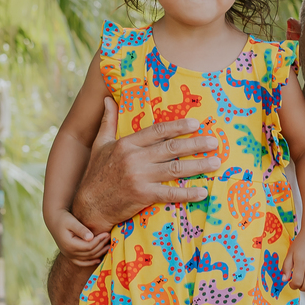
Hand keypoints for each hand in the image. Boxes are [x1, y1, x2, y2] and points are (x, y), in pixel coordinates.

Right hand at [49, 209, 110, 263]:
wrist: (54, 221)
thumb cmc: (64, 219)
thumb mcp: (71, 221)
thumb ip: (80, 229)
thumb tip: (91, 237)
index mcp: (69, 244)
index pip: (88, 246)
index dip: (99, 241)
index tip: (106, 233)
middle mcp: (68, 252)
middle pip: (89, 253)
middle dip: (101, 245)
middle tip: (110, 237)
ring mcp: (69, 256)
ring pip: (87, 258)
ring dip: (99, 253)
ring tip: (109, 246)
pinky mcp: (70, 256)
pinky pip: (82, 262)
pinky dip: (90, 262)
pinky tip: (98, 259)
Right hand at [73, 97, 219, 232]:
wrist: (88, 205)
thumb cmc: (96, 174)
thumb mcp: (100, 144)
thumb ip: (107, 121)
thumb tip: (108, 98)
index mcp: (127, 144)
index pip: (157, 131)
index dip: (178, 126)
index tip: (196, 123)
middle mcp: (134, 159)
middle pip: (171, 148)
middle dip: (196, 144)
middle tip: (214, 141)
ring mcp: (139, 178)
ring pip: (175, 169)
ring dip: (198, 166)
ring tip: (216, 162)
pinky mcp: (143, 196)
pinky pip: (170, 194)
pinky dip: (188, 193)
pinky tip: (202, 191)